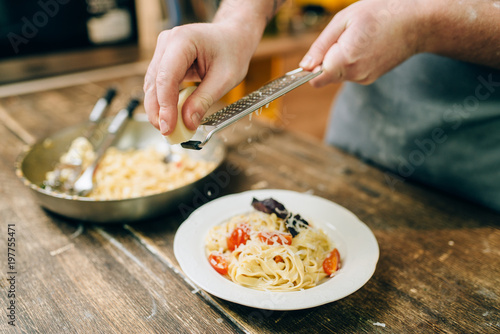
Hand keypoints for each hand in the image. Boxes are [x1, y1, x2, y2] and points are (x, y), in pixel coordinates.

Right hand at [144, 22, 255, 134]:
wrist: (233, 37)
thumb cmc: (232, 51)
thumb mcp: (225, 79)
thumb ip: (204, 100)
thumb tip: (187, 122)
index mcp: (183, 40)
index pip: (166, 77)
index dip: (165, 106)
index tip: (168, 127)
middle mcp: (167, 42)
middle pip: (154, 82)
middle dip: (158, 111)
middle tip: (167, 133)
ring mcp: (163, 50)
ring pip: (152, 85)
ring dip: (158, 108)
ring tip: (169, 128)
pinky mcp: (164, 60)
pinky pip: (158, 85)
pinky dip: (163, 102)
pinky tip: (170, 117)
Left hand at [300, 0, 423, 86]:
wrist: (418, 22)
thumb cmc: (382, 13)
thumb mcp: (344, 19)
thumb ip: (321, 45)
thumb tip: (304, 66)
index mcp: (346, 60)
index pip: (314, 79)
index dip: (310, 68)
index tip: (315, 55)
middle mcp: (355, 75)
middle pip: (325, 75)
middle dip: (326, 59)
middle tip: (344, 36)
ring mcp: (365, 79)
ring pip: (338, 74)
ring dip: (339, 59)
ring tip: (358, 38)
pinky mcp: (371, 78)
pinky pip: (350, 73)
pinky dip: (351, 61)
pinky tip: (365, 45)